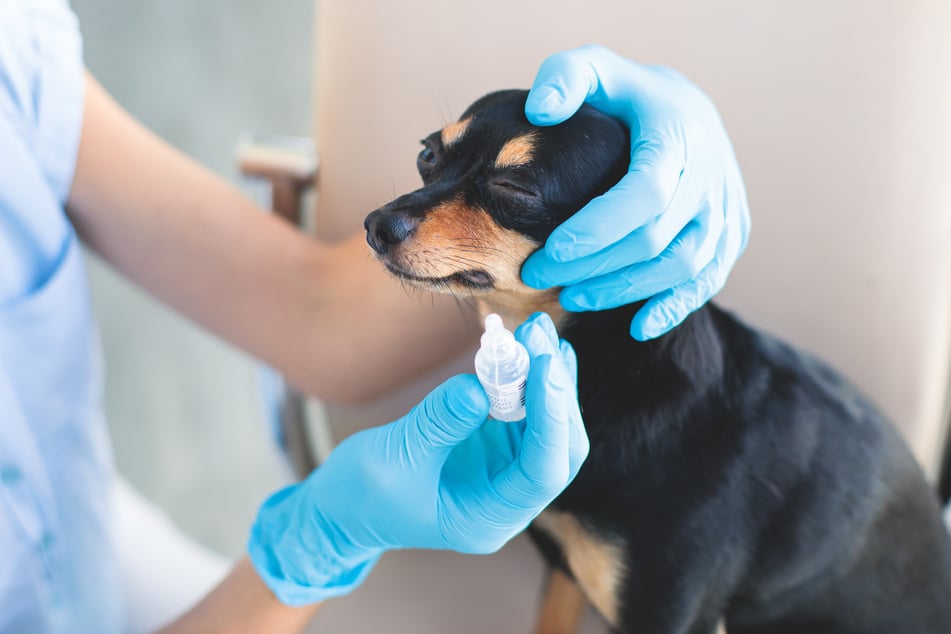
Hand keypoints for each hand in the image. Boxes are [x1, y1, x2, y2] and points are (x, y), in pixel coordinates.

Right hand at [248, 313, 586, 604]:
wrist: (343, 506)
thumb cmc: (363, 495)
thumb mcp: (394, 457)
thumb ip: (438, 424)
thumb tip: (478, 388)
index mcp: (488, 518)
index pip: (543, 470)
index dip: (552, 415)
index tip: (545, 363)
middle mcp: (507, 498)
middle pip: (558, 445)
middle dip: (556, 389)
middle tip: (541, 336)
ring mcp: (504, 471)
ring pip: (547, 424)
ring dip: (546, 376)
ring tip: (537, 328)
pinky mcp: (493, 447)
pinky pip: (524, 410)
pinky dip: (527, 378)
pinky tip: (528, 345)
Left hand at [520, 45, 750, 339]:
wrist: (687, 111)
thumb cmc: (627, 97)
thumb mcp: (596, 70)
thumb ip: (565, 78)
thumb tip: (542, 110)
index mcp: (679, 134)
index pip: (644, 193)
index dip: (598, 229)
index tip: (550, 252)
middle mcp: (711, 175)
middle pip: (657, 238)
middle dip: (594, 266)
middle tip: (538, 276)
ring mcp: (725, 209)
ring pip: (683, 266)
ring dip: (625, 290)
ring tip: (571, 299)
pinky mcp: (731, 234)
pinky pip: (708, 281)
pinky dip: (674, 306)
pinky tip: (636, 325)